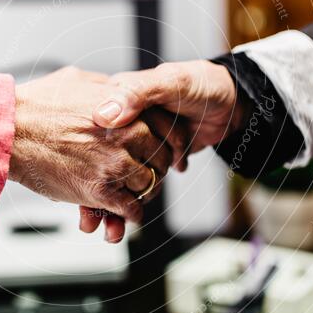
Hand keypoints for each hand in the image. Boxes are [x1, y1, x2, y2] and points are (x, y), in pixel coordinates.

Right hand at [8, 67, 184, 240]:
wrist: (10, 129)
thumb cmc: (37, 104)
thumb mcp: (79, 80)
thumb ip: (105, 88)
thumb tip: (115, 91)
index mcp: (127, 107)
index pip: (167, 128)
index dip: (168, 142)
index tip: (166, 150)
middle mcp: (127, 135)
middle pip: (161, 159)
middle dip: (155, 169)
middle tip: (148, 174)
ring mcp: (116, 164)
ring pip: (147, 186)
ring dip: (141, 193)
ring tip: (134, 194)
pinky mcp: (100, 190)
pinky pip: (129, 209)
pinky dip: (130, 215)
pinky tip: (126, 214)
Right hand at [78, 60, 245, 237]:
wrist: (231, 102)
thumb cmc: (201, 85)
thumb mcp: (169, 82)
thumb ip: (137, 94)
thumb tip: (105, 114)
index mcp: (118, 102)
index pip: (91, 137)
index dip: (84, 164)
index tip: (80, 189)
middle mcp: (122, 125)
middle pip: (102, 166)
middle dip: (97, 198)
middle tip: (93, 222)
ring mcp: (135, 145)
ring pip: (116, 180)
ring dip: (113, 208)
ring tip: (111, 230)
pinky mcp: (150, 159)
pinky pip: (134, 186)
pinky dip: (132, 206)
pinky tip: (130, 218)